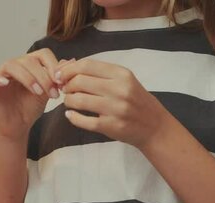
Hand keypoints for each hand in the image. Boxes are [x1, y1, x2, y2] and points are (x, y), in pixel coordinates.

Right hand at [0, 49, 62, 141]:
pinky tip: (5, 83)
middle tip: (52, 93)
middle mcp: (15, 65)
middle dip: (43, 76)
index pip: (43, 54)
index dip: (53, 66)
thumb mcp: (48, 92)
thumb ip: (57, 77)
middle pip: (29, 59)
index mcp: (30, 64)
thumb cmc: (30, 107)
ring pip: (12, 65)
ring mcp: (0, 74)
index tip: (61, 84)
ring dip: (27, 78)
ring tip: (37, 92)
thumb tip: (72, 61)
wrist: (18, 125)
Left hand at [56, 59, 171, 148]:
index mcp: (122, 74)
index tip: (60, 76)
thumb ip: (96, 72)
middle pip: (79, 81)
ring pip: (79, 100)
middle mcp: (119, 89)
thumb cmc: (135, 100)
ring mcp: (115, 108)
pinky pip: (83, 121)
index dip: (68, 70)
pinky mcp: (110, 126)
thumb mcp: (122, 80)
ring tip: (70, 102)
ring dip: (68, 101)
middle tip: (65, 90)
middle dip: (66, 86)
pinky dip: (72, 117)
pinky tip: (71, 115)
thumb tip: (65, 64)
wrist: (154, 126)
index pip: (87, 65)